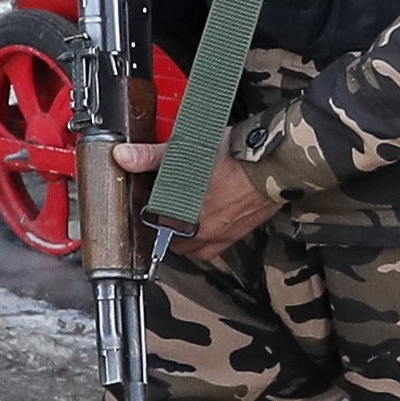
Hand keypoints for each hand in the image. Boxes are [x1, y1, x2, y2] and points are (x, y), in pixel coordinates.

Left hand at [114, 142, 273, 256]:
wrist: (277, 165)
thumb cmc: (235, 161)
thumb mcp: (185, 152)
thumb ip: (150, 157)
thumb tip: (122, 156)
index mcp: (185, 221)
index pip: (158, 230)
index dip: (152, 218)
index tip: (151, 206)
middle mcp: (206, 234)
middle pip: (180, 245)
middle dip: (171, 234)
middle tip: (167, 216)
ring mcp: (229, 234)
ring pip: (202, 248)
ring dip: (193, 240)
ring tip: (190, 222)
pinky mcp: (248, 229)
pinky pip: (224, 242)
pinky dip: (216, 234)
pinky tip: (217, 216)